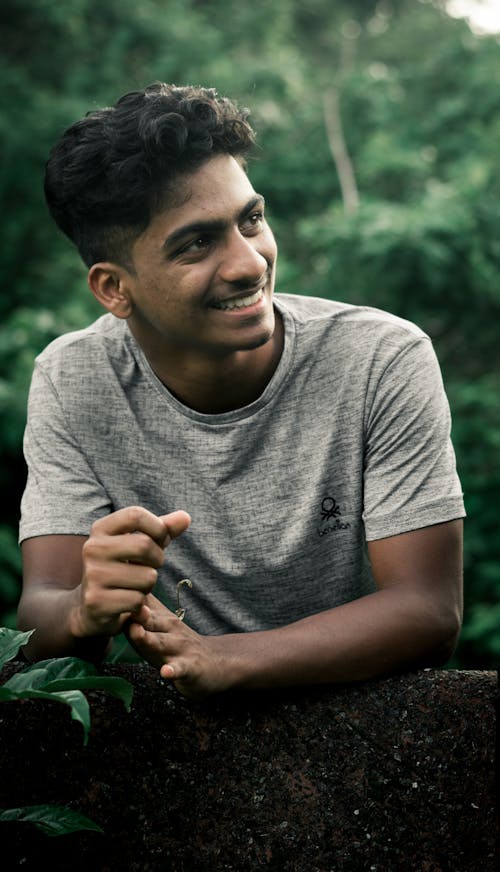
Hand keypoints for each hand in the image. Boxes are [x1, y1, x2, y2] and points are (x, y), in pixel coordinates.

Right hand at [70, 506, 190, 638]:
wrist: (90, 607)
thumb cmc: (122, 568)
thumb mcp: (140, 544)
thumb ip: (162, 530)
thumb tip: (186, 517)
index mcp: (101, 529)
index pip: (135, 514)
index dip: (157, 527)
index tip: (159, 540)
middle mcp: (92, 548)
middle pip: (144, 545)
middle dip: (157, 560)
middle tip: (148, 568)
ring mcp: (93, 575)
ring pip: (147, 577)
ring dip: (148, 586)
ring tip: (133, 587)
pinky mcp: (96, 601)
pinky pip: (137, 600)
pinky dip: (140, 605)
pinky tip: (127, 604)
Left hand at [126, 594, 230, 698]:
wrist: (217, 662)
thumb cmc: (179, 642)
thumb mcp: (162, 622)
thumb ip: (143, 607)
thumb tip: (122, 586)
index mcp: (160, 618)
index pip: (142, 605)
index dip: (128, 598)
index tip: (114, 585)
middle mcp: (170, 629)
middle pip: (151, 620)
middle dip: (136, 613)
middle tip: (123, 603)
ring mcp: (180, 648)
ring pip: (162, 643)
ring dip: (148, 638)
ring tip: (136, 632)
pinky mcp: (190, 668)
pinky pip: (181, 669)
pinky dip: (173, 670)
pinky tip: (166, 672)